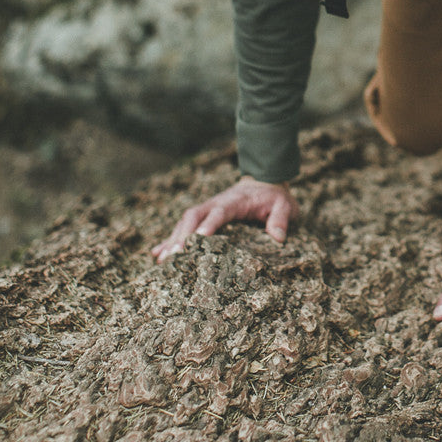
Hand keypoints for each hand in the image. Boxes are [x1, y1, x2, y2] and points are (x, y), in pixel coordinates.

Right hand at [150, 176, 298, 262]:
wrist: (263, 181)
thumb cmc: (273, 197)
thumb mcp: (284, 204)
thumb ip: (281, 218)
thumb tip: (278, 238)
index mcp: (234, 201)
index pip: (219, 211)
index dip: (209, 224)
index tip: (199, 239)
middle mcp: (216, 204)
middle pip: (194, 216)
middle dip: (183, 234)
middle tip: (174, 255)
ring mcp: (207, 210)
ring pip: (185, 222)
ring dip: (173, 239)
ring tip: (162, 261)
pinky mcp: (203, 217)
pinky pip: (183, 228)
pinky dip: (170, 239)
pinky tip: (157, 254)